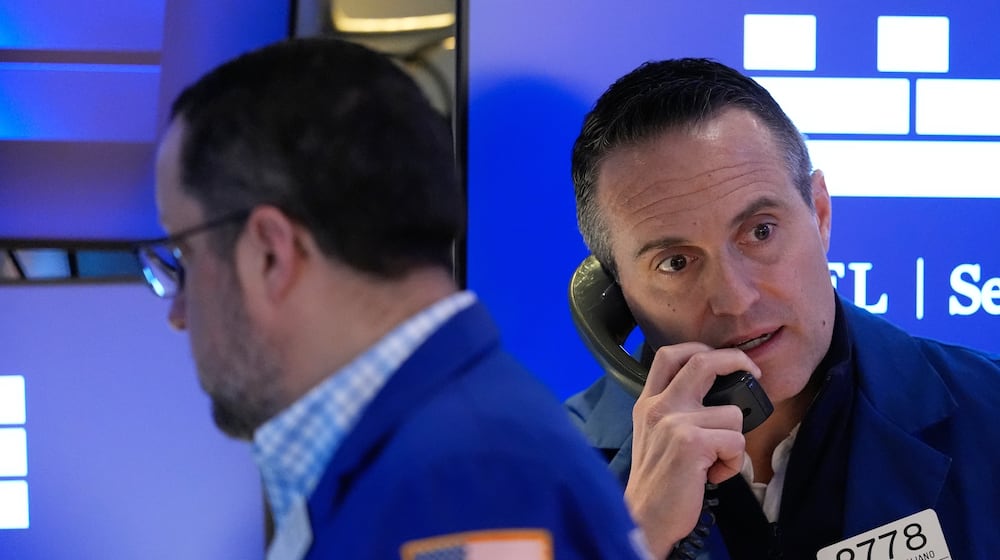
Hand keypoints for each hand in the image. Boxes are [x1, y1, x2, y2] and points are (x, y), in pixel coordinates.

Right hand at [624, 343, 759, 556]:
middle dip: (738, 360)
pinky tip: (713, 475)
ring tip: (715, 462)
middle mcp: (658, 406)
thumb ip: (674, 409)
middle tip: (753, 373)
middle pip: (703, 361)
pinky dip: (733, 464)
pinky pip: (736, 442)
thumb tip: (717, 395)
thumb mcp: (653, 434)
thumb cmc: (657, 481)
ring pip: (733, 413)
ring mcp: (673, 422)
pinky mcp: (691, 443)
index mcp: (648, 402)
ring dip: (735, 442)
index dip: (701, 349)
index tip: (722, 358)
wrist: (644, 517)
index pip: (669, 355)